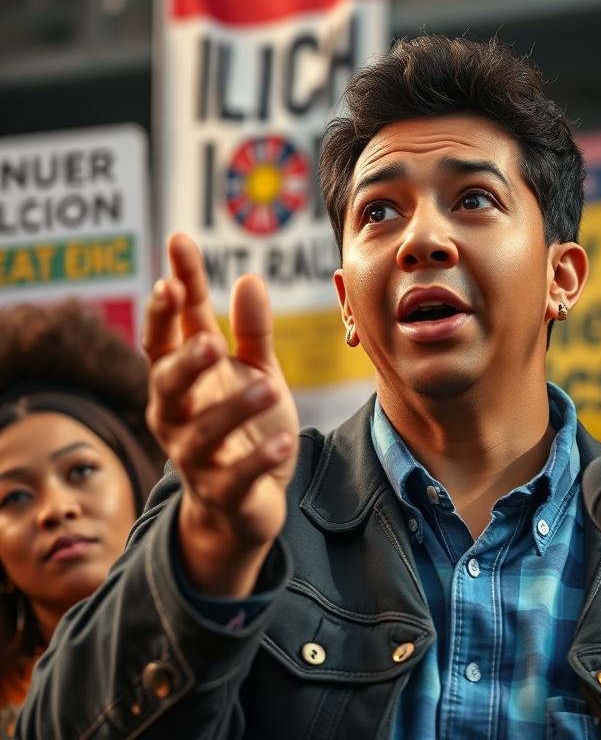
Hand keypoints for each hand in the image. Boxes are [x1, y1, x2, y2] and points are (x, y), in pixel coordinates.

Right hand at [144, 234, 298, 596]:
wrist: (244, 504)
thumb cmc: (244, 426)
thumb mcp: (253, 371)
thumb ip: (249, 330)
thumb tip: (249, 277)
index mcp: (182, 380)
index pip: (167, 334)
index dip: (171, 295)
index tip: (178, 248)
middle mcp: (177, 417)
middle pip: (167, 384)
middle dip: (185, 362)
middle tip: (209, 339)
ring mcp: (197, 457)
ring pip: (203, 432)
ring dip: (234, 408)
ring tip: (269, 386)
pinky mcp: (224, 492)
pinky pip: (235, 477)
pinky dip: (256, 461)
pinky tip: (282, 442)